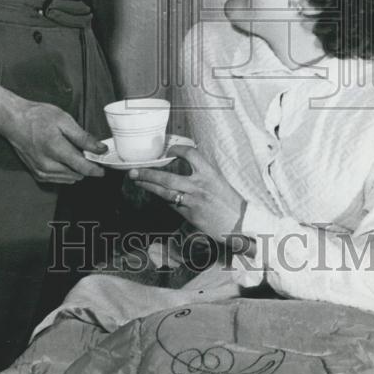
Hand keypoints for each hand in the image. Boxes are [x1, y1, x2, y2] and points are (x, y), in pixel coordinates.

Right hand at [0, 80, 106, 182]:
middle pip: (77, 174)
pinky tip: (64, 159)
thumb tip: (100, 149)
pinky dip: (65, 172)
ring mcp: (41, 172)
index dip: (96, 169)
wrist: (13, 120)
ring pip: (69, 178)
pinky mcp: (37, 174)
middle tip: (88, 153)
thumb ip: (83, 137)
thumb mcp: (64, 120)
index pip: (83, 168)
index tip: (104, 168)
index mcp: (56, 150)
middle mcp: (48, 165)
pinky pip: (58, 179)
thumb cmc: (37, 117)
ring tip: (74, 152)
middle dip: (86, 166)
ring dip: (76, 169)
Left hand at [129, 145, 244, 240]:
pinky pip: (172, 205)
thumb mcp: (219, 181)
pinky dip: (163, 199)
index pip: (190, 154)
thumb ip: (203, 173)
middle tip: (134, 171)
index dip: (177, 150)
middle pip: (167, 178)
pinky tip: (156, 195)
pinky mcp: (190, 215)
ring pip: (164, 193)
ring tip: (137, 181)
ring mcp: (193, 201)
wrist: (240, 224)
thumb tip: (186, 166)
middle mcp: (199, 186)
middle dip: (148, 174)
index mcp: (209, 173)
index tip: (169, 151)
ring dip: (149, 187)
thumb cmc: (230, 202)